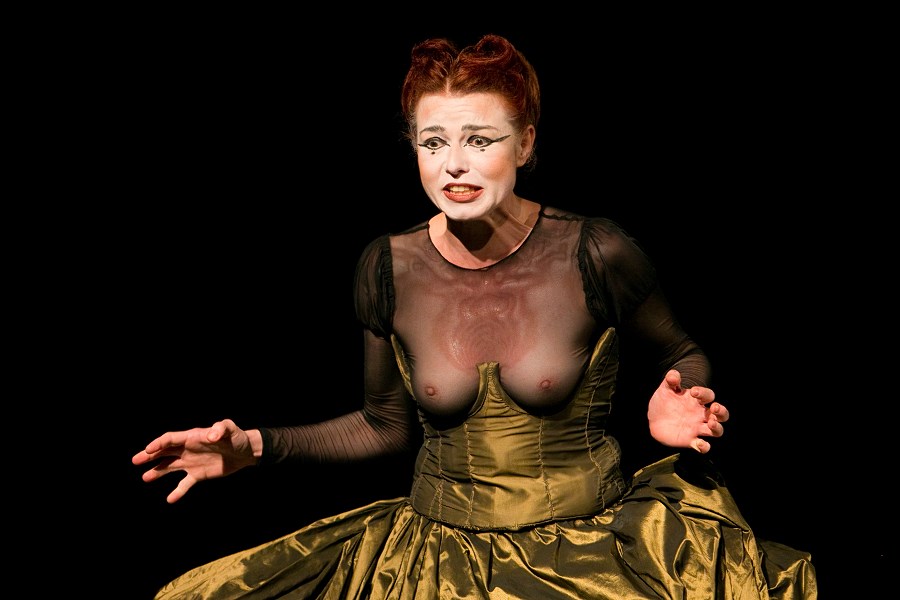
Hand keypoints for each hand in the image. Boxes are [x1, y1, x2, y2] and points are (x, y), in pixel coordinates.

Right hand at [132, 419, 258, 503]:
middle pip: (164, 452)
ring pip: (169, 467)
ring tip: (144, 477)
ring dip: (157, 472)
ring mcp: (191, 462)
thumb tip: (211, 436)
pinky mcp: (198, 474)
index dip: (159, 443)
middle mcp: (188, 449)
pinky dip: (177, 491)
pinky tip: (170, 499)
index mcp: (192, 437)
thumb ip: (221, 429)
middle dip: (149, 455)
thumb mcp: (231, 429)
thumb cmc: (237, 437)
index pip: (171, 439)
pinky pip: (184, 484)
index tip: (149, 450)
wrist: (246, 452)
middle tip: (135, 460)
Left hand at [647, 370, 728, 452]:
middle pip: (721, 414)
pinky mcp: (691, 441)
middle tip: (715, 408)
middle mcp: (700, 415)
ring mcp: (697, 428)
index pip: (708, 396)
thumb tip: (674, 374)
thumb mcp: (664, 390)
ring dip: (717, 428)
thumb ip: (670, 381)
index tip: (694, 392)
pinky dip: (704, 447)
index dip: (704, 393)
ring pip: (717, 431)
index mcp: (695, 401)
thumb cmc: (662, 404)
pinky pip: (703, 446)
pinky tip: (700, 443)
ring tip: (711, 424)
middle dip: (722, 411)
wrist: (652, 421)